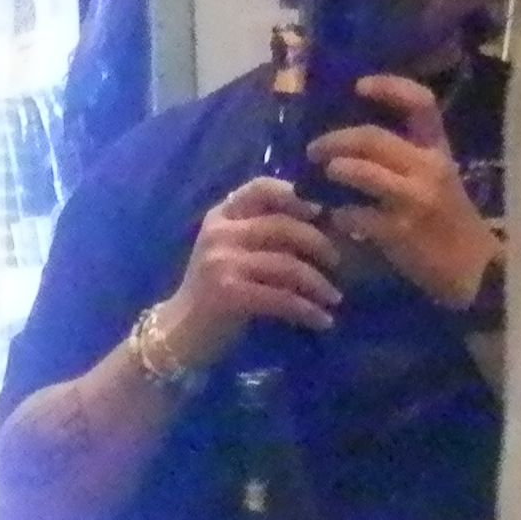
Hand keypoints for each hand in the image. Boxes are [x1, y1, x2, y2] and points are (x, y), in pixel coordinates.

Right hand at [160, 174, 341, 353]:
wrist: (181, 331)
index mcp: (221, 215)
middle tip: (339, 261)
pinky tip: (322, 320)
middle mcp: (219, 233)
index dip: (295, 195)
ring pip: (287, 264)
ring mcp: (221, 262)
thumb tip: (319, 220)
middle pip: (282, 226)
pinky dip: (307, 310)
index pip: (260, 188)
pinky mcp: (228, 293)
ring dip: (318, 283)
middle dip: (319, 243)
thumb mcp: (230, 249)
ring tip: (335, 298)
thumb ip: (261, 231)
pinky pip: (281, 297)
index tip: (320, 212)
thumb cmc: (214, 289)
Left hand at [307, 77, 499, 311]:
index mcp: (439, 150)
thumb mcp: (439, 179)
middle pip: (373, 138)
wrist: (476, 270)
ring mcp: (415, 199)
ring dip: (337, 169)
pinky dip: (342, 215)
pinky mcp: (401, 232)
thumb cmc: (451, 221)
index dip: (389, 87)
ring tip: (324, 173)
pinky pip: (359, 215)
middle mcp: (429, 168)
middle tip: (314, 149)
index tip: (359, 87)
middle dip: (336, 140)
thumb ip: (406, 158)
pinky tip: (338, 219)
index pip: (421, 103)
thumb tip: (353, 144)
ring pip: (363, 171)